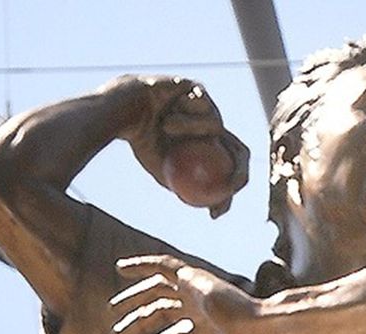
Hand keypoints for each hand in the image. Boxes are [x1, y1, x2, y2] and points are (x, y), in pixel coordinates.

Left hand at [111, 255, 279, 333]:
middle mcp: (207, 311)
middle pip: (165, 313)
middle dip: (140, 323)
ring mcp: (202, 294)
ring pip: (160, 291)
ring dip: (135, 299)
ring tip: (112, 309)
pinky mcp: (197, 280)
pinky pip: (165, 267)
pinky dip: (143, 264)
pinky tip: (121, 269)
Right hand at [122, 76, 249, 217]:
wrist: (125, 111)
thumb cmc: (143, 143)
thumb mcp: (166, 172)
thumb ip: (191, 190)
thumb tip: (216, 211)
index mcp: (212, 146)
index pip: (231, 169)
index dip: (232, 189)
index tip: (219, 208)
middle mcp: (216, 127)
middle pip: (241, 151)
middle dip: (237, 172)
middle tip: (228, 185)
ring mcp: (210, 108)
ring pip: (217, 125)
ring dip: (190, 130)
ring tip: (166, 127)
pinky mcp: (200, 90)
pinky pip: (204, 106)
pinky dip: (185, 115)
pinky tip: (170, 110)